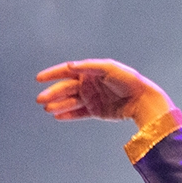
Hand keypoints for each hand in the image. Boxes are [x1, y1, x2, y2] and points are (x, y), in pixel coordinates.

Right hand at [36, 59, 175, 127]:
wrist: (142, 99)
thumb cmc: (128, 80)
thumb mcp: (109, 68)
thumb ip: (88, 67)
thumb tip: (69, 66)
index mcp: (89, 71)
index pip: (66, 72)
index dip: (52, 74)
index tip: (39, 78)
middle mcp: (88, 84)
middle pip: (66, 88)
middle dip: (53, 93)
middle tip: (41, 100)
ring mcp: (91, 98)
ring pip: (70, 102)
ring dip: (58, 105)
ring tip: (48, 109)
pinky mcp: (96, 111)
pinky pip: (79, 113)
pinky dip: (68, 115)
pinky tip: (57, 116)